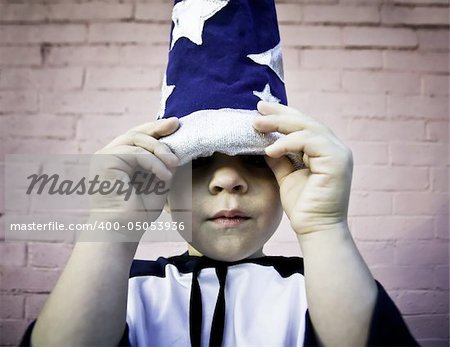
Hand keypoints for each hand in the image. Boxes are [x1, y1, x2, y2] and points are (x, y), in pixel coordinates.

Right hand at [88, 118, 178, 233]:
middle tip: (176, 126)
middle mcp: (108, 155)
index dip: (156, 129)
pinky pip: (136, 153)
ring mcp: (104, 157)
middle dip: (158, 129)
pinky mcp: (104, 161)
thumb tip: (177, 148)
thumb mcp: (158, 182)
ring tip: (174, 164)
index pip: (137, 138)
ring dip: (160, 150)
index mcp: (119, 160)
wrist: (122, 231)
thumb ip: (163, 164)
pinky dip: (154, 162)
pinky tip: (165, 175)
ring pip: (136, 140)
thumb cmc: (138, 213)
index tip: (175, 124)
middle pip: (135, 133)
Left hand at [253, 101, 352, 234]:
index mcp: (325, 151)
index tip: (261, 110)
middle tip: (258, 109)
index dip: (283, 115)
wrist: (315, 230)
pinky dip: (288, 142)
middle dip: (280, 114)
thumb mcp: (287, 177)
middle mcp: (335, 148)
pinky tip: (270, 149)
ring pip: (308, 127)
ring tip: (257, 126)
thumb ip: (280, 159)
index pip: (304, 125)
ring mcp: (338, 154)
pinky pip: (310, 141)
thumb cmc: (303, 207)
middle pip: (306, 122)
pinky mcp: (337, 161)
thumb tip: (266, 144)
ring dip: (280, 124)